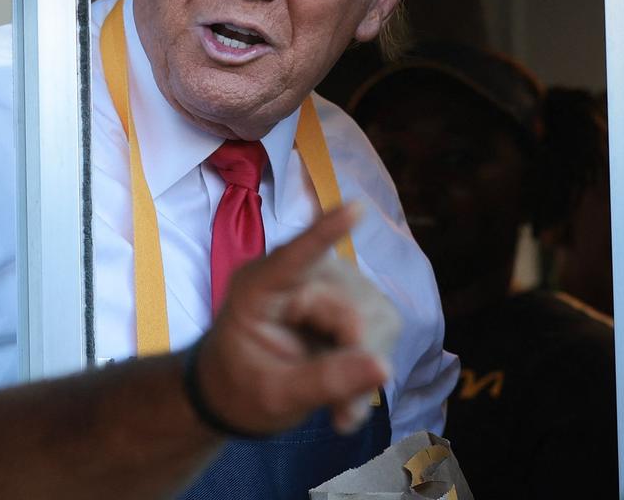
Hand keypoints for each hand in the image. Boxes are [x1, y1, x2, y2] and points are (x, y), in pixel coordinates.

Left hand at [194, 204, 388, 435]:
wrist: (238, 391)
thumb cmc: (242, 386)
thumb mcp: (274, 396)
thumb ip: (324, 381)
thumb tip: (384, 368)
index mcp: (259, 287)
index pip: (294, 257)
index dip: (326, 234)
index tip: (355, 209)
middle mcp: (301, 276)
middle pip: (351, 308)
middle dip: (354, 361)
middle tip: (340, 414)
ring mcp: (332, 286)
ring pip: (375, 318)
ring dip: (365, 368)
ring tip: (338, 409)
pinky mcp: (356, 302)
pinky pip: (382, 330)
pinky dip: (370, 368)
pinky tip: (348, 402)